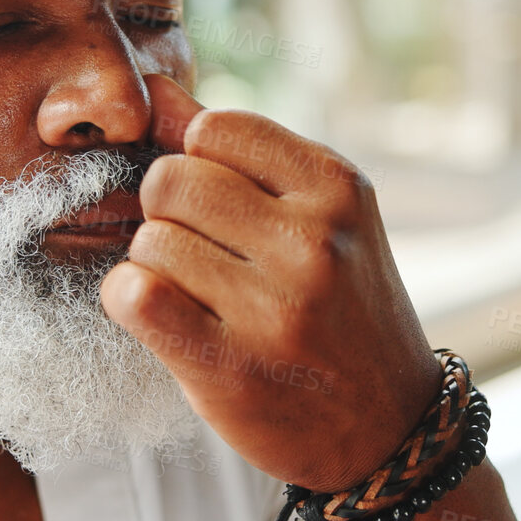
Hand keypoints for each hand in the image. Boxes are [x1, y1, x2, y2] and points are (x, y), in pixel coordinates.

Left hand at [100, 75, 441, 491]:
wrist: (390, 431)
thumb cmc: (343, 312)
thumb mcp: (320, 218)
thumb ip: (239, 152)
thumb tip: (156, 89)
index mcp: (337, 188)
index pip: (214, 129)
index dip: (200, 163)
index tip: (221, 205)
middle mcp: (313, 241)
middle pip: (172, 179)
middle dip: (170, 214)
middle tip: (203, 255)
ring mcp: (273, 307)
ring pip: (148, 240)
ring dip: (154, 266)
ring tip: (197, 293)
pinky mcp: (229, 367)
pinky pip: (134, 296)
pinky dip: (130, 302)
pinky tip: (163, 316)